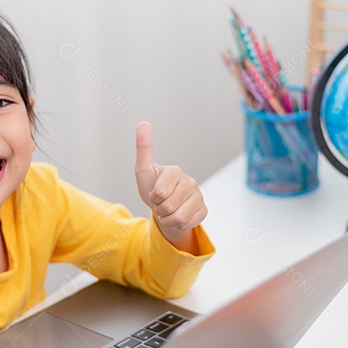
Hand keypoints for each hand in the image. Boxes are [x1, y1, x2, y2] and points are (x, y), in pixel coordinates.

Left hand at [134, 121, 206, 252]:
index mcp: (175, 171)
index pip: (159, 194)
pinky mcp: (204, 210)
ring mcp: (199, 196)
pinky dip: (178, 224)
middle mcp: (191, 181)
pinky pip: (187, 224)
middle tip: (161, 203)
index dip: (152, 199)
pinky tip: (178, 215)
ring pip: (178, 218)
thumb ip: (143, 148)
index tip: (154, 194)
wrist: (163, 208)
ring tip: (168, 210)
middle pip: (168, 207)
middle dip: (159, 210)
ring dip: (167, 219)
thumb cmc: (152, 187)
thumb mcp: (143, 170)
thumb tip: (143, 122)